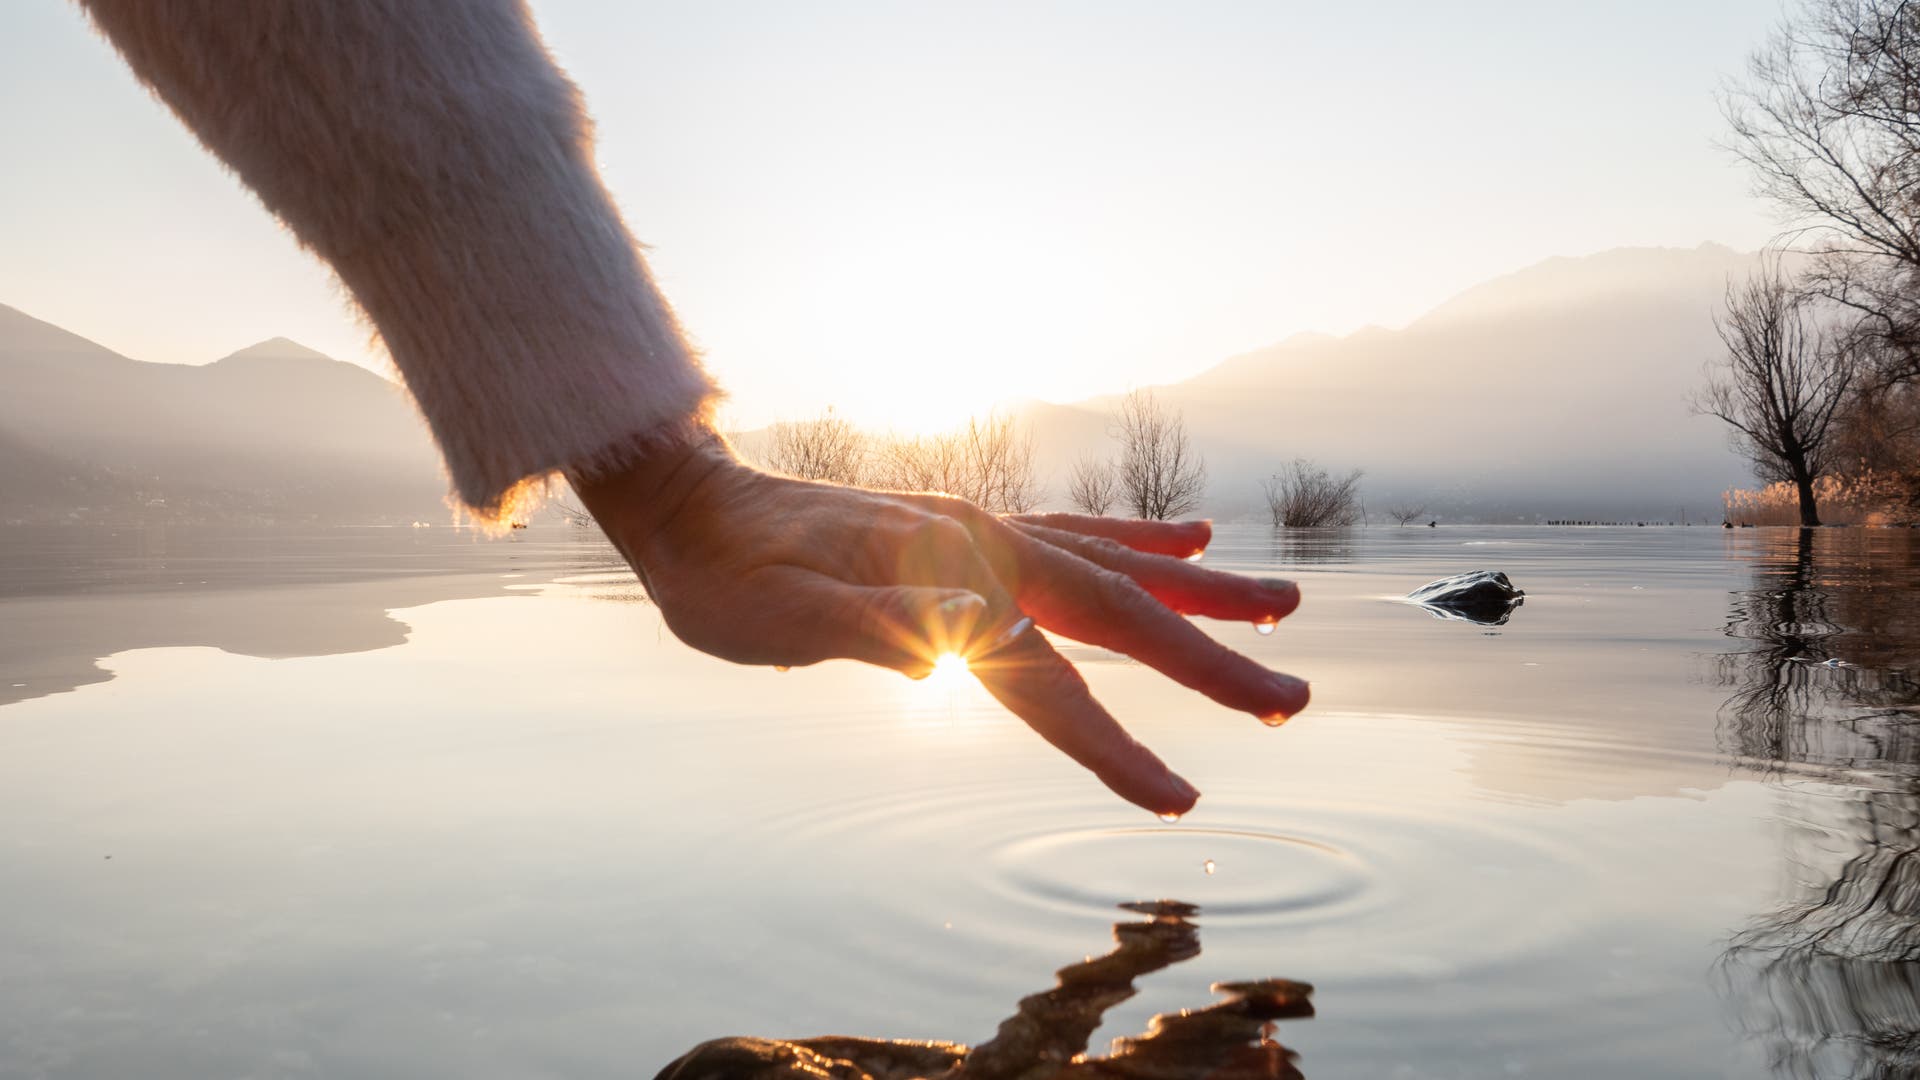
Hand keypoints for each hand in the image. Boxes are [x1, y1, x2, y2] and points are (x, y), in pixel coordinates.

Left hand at [570, 429, 1307, 815]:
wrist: (691, 509)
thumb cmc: (725, 579)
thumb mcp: (778, 615)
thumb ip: (871, 624)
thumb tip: (972, 636)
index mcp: (948, 579)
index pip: (1049, 681)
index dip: (1114, 745)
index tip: (1179, 799)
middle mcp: (984, 546)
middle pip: (1118, 614)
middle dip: (1209, 664)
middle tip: (1294, 702)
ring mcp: (985, 531)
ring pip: (1117, 567)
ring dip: (1203, 596)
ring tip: (1283, 610)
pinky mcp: (973, 530)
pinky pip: (1080, 535)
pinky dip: (1141, 542)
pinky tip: (1190, 539)